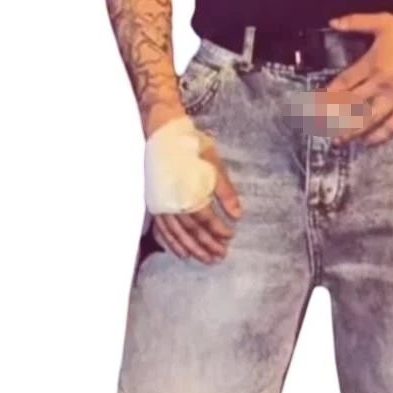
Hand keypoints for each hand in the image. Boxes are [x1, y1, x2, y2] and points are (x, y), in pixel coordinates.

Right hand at [151, 132, 242, 263]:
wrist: (163, 132)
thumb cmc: (190, 146)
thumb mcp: (213, 163)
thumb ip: (225, 191)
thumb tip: (237, 214)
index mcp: (188, 191)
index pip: (205, 218)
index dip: (218, 230)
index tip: (230, 236)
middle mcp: (172, 201)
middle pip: (191, 230)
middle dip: (207, 245)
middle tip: (220, 256)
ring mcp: (160, 203)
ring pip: (176, 233)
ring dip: (191, 248)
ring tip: (205, 259)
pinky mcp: (154, 203)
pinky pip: (162, 229)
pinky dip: (171, 243)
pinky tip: (181, 252)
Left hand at [311, 11, 392, 144]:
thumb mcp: (383, 21)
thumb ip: (356, 22)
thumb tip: (332, 22)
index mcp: (372, 63)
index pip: (344, 83)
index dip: (328, 95)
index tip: (315, 104)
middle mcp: (382, 83)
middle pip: (353, 104)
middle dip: (334, 117)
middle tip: (321, 128)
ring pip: (370, 118)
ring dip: (352, 130)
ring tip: (339, 140)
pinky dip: (380, 135)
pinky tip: (368, 141)